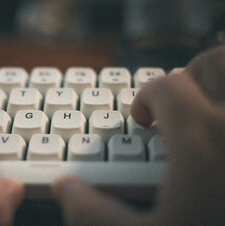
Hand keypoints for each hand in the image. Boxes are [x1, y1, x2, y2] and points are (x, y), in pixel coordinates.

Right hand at [53, 46, 224, 225]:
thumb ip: (96, 214)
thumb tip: (65, 189)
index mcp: (201, 139)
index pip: (165, 88)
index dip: (145, 99)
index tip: (142, 120)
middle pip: (209, 64)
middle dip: (186, 79)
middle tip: (178, 108)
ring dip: (219, 77)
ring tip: (209, 101)